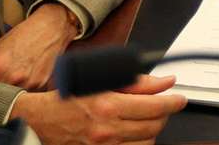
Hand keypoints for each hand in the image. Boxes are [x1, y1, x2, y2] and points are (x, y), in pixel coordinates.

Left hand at [0, 3, 77, 89]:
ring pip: (13, 98)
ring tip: (16, 76)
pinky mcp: (41, 85)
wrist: (51, 28)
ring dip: (11, 93)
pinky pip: (28, 93)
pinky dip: (25, 88)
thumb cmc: (22, 36)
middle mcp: (12, 78)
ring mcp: (28, 83)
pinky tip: (28, 75)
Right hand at [12, 74, 186, 144]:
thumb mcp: (100, 80)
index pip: (156, 107)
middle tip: (163, 106)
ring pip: (146, 143)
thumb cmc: (68, 97)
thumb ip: (136, 82)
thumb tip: (165, 82)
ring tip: (147, 119)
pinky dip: (139, 143)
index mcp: (109, 106)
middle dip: (164, 115)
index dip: (173, 102)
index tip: (179, 99)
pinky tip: (135, 133)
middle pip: (154, 127)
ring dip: (152, 130)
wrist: (39, 121)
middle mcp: (107, 131)